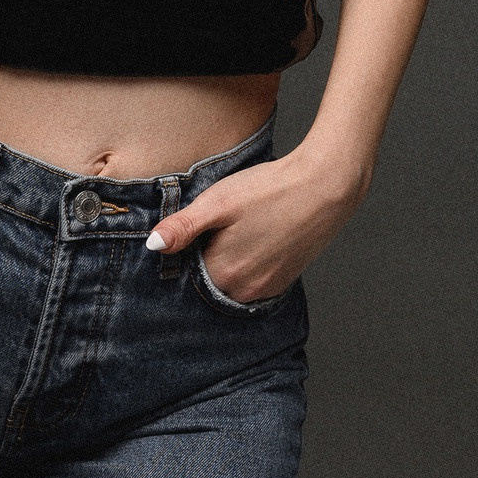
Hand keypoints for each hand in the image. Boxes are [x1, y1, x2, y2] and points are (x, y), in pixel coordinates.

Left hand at [146, 142, 374, 303]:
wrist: (325, 186)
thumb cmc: (270, 190)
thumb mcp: (219, 202)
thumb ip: (183, 227)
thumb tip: (153, 246)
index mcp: (224, 273)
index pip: (187, 272)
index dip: (186, 249)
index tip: (196, 228)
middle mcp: (245, 291)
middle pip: (210, 280)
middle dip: (206, 257)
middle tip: (218, 224)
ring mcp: (268, 289)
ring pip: (232, 281)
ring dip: (228, 261)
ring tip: (240, 227)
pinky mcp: (285, 281)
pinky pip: (254, 281)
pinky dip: (248, 264)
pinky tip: (256, 236)